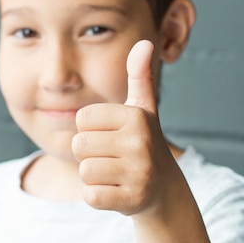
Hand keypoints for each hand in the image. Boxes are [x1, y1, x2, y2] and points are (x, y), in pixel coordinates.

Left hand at [71, 40, 186, 216]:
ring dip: (95, 176)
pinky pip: (91, 196)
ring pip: (85, 171)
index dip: (91, 129)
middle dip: (90, 154)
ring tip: (116, 173)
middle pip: (79, 145)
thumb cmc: (144, 142)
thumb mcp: (142, 108)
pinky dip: (99, 196)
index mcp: (136, 117)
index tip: (113, 135)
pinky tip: (117, 190)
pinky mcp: (132, 200)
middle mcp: (140, 143)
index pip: (82, 119)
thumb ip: (139, 75)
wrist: (164, 189)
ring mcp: (138, 173)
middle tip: (113, 157)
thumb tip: (144, 42)